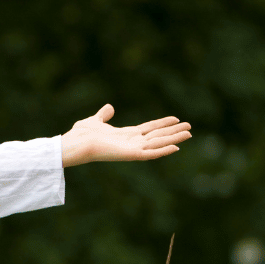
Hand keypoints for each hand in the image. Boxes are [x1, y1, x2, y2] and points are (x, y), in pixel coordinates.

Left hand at [60, 105, 191, 166]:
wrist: (75, 143)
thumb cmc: (81, 135)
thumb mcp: (95, 120)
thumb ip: (103, 115)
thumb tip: (109, 108)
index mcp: (125, 135)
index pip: (149, 128)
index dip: (162, 123)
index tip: (176, 119)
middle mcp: (131, 142)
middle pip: (157, 136)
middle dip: (173, 131)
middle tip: (190, 127)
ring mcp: (132, 149)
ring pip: (158, 143)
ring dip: (173, 139)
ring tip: (189, 133)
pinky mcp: (130, 155)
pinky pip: (150, 154)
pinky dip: (163, 151)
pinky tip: (176, 147)